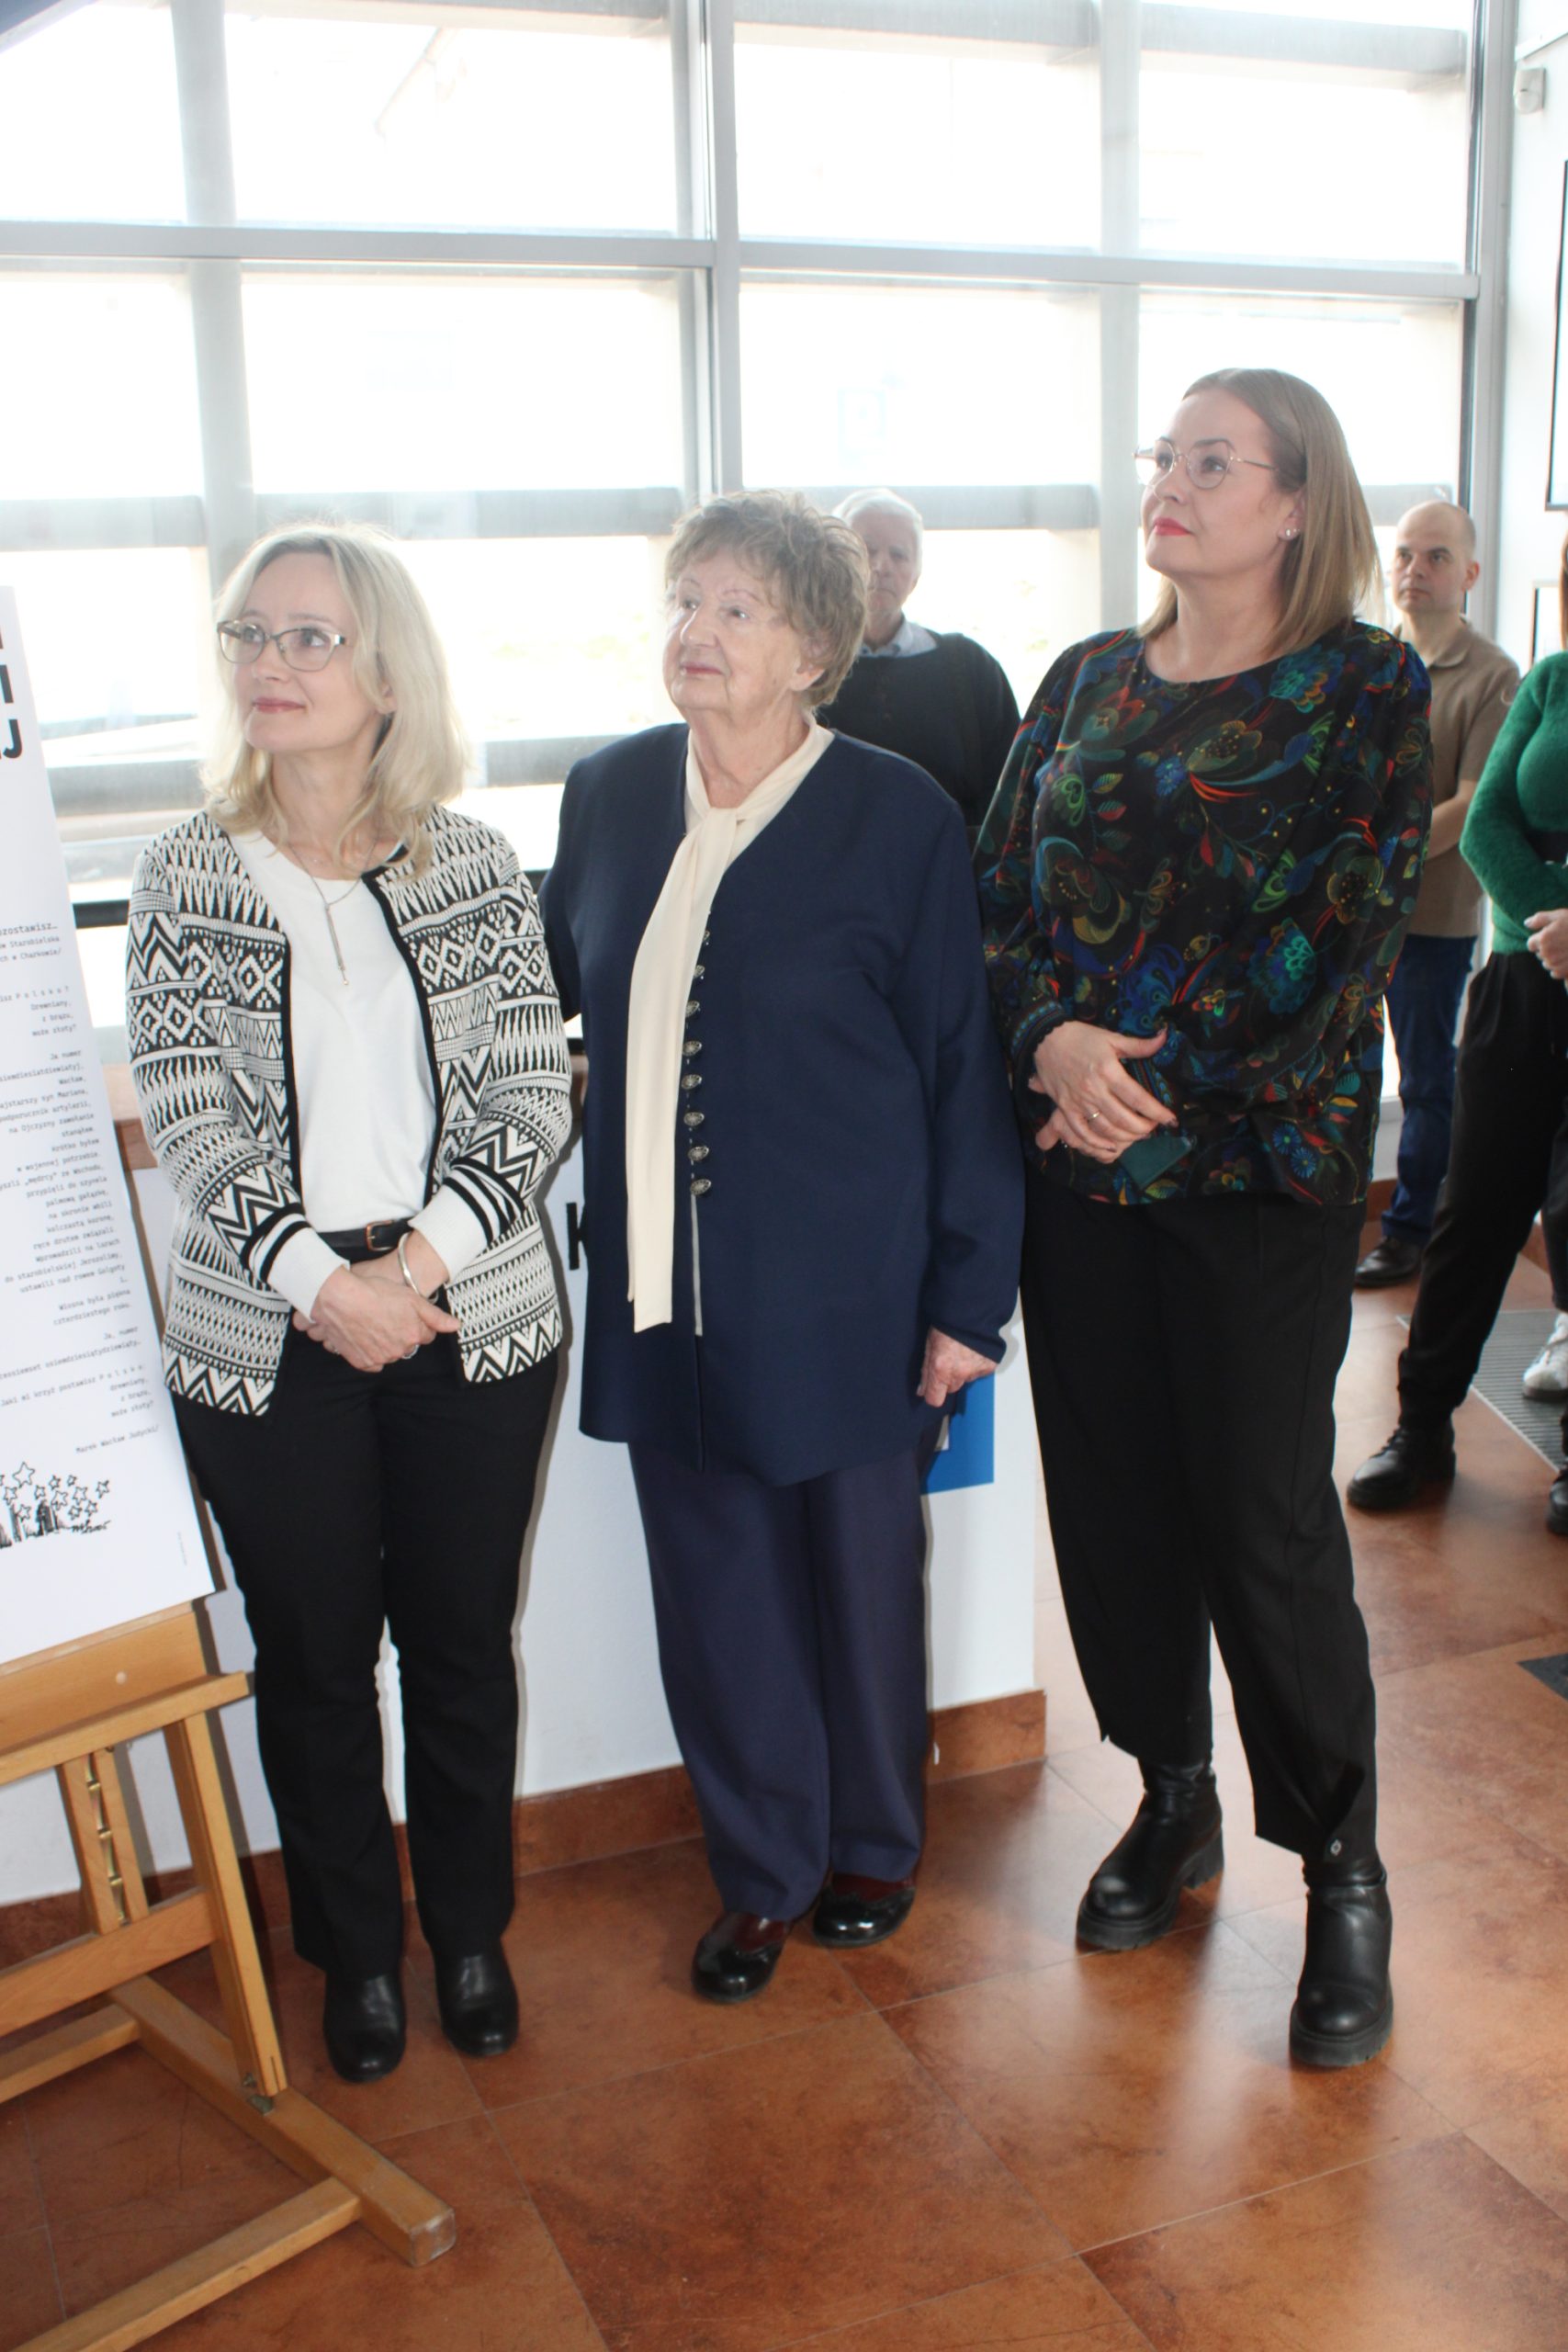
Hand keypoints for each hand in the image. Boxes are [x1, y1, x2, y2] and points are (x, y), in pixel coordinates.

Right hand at [293, 1258, 457, 1372]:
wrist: (340, 1299)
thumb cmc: (375, 1293)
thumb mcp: (411, 1298)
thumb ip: (435, 1316)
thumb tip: (456, 1326)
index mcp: (413, 1335)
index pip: (426, 1335)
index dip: (417, 1322)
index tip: (406, 1313)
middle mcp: (399, 1350)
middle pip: (407, 1344)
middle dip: (402, 1332)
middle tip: (387, 1315)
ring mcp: (380, 1358)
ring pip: (390, 1352)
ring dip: (386, 1342)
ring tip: (374, 1322)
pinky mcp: (362, 1362)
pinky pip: (373, 1362)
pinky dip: (371, 1351)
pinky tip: (366, 1336)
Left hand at [918, 1328, 996, 1409]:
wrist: (970, 1311)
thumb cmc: (947, 1324)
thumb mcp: (929, 1346)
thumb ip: (925, 1371)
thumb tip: (922, 1390)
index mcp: (941, 1369)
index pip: (935, 1399)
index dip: (932, 1394)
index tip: (932, 1389)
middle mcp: (959, 1373)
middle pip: (951, 1389)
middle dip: (947, 1380)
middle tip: (947, 1361)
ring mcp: (976, 1370)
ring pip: (965, 1381)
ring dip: (962, 1372)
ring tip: (960, 1352)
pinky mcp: (988, 1366)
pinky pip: (979, 1373)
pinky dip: (975, 1365)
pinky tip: (972, 1351)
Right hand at [1029, 1022, 1177, 1163]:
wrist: (1047, 1039)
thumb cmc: (1081, 1037)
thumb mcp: (1112, 1037)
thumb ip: (1139, 1045)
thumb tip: (1164, 1037)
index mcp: (1109, 1071)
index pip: (1138, 1098)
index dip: (1156, 1112)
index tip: (1170, 1119)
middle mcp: (1095, 1089)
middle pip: (1124, 1119)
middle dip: (1144, 1129)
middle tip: (1154, 1128)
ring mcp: (1079, 1101)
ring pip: (1106, 1128)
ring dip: (1125, 1137)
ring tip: (1138, 1136)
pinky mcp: (1066, 1108)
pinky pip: (1081, 1132)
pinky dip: (1097, 1143)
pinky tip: (1111, 1146)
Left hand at [1527, 909, 1567, 980]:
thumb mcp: (1559, 916)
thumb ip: (1540, 919)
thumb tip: (1526, 923)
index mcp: (1543, 939)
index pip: (1531, 944)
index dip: (1539, 940)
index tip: (1550, 937)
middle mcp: (1546, 953)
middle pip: (1539, 954)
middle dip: (1547, 949)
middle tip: (1562, 942)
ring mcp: (1554, 964)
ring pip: (1547, 963)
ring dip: (1553, 958)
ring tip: (1566, 950)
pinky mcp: (1561, 973)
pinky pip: (1554, 972)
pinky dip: (1560, 967)